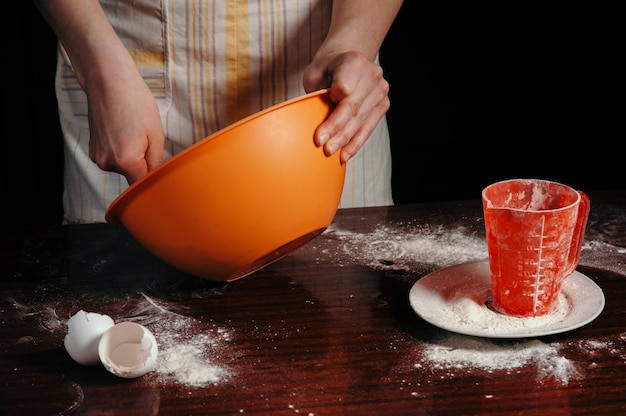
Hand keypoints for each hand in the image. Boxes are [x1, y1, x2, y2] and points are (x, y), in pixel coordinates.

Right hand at [85, 66, 164, 183]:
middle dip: (144, 164)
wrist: (108, 81)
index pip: (142, 187)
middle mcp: (107, 163)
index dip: (153, 184)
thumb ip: (157, 163)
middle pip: (133, 176)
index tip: (161, 179)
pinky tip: (122, 131)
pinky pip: (114, 159)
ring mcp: (97, 157)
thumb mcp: (156, 134)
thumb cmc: (134, 102)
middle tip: (147, 140)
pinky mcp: (93, 151)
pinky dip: (121, 150)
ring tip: (132, 131)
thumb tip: (158, 180)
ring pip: (123, 167)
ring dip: (132, 156)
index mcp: (125, 161)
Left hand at [303, 50, 389, 162]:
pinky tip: (347, 153)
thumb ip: (316, 93)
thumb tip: (315, 124)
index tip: (320, 136)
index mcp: (353, 61)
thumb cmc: (326, 69)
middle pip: (353, 108)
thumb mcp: (314, 74)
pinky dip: (357, 141)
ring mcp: (381, 89)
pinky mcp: (384, 103)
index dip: (333, 115)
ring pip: (362, 120)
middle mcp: (372, 74)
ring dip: (347, 140)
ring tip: (335, 155)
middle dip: (338, 132)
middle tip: (325, 149)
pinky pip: (369, 126)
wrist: (348, 59)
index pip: (344, 91)